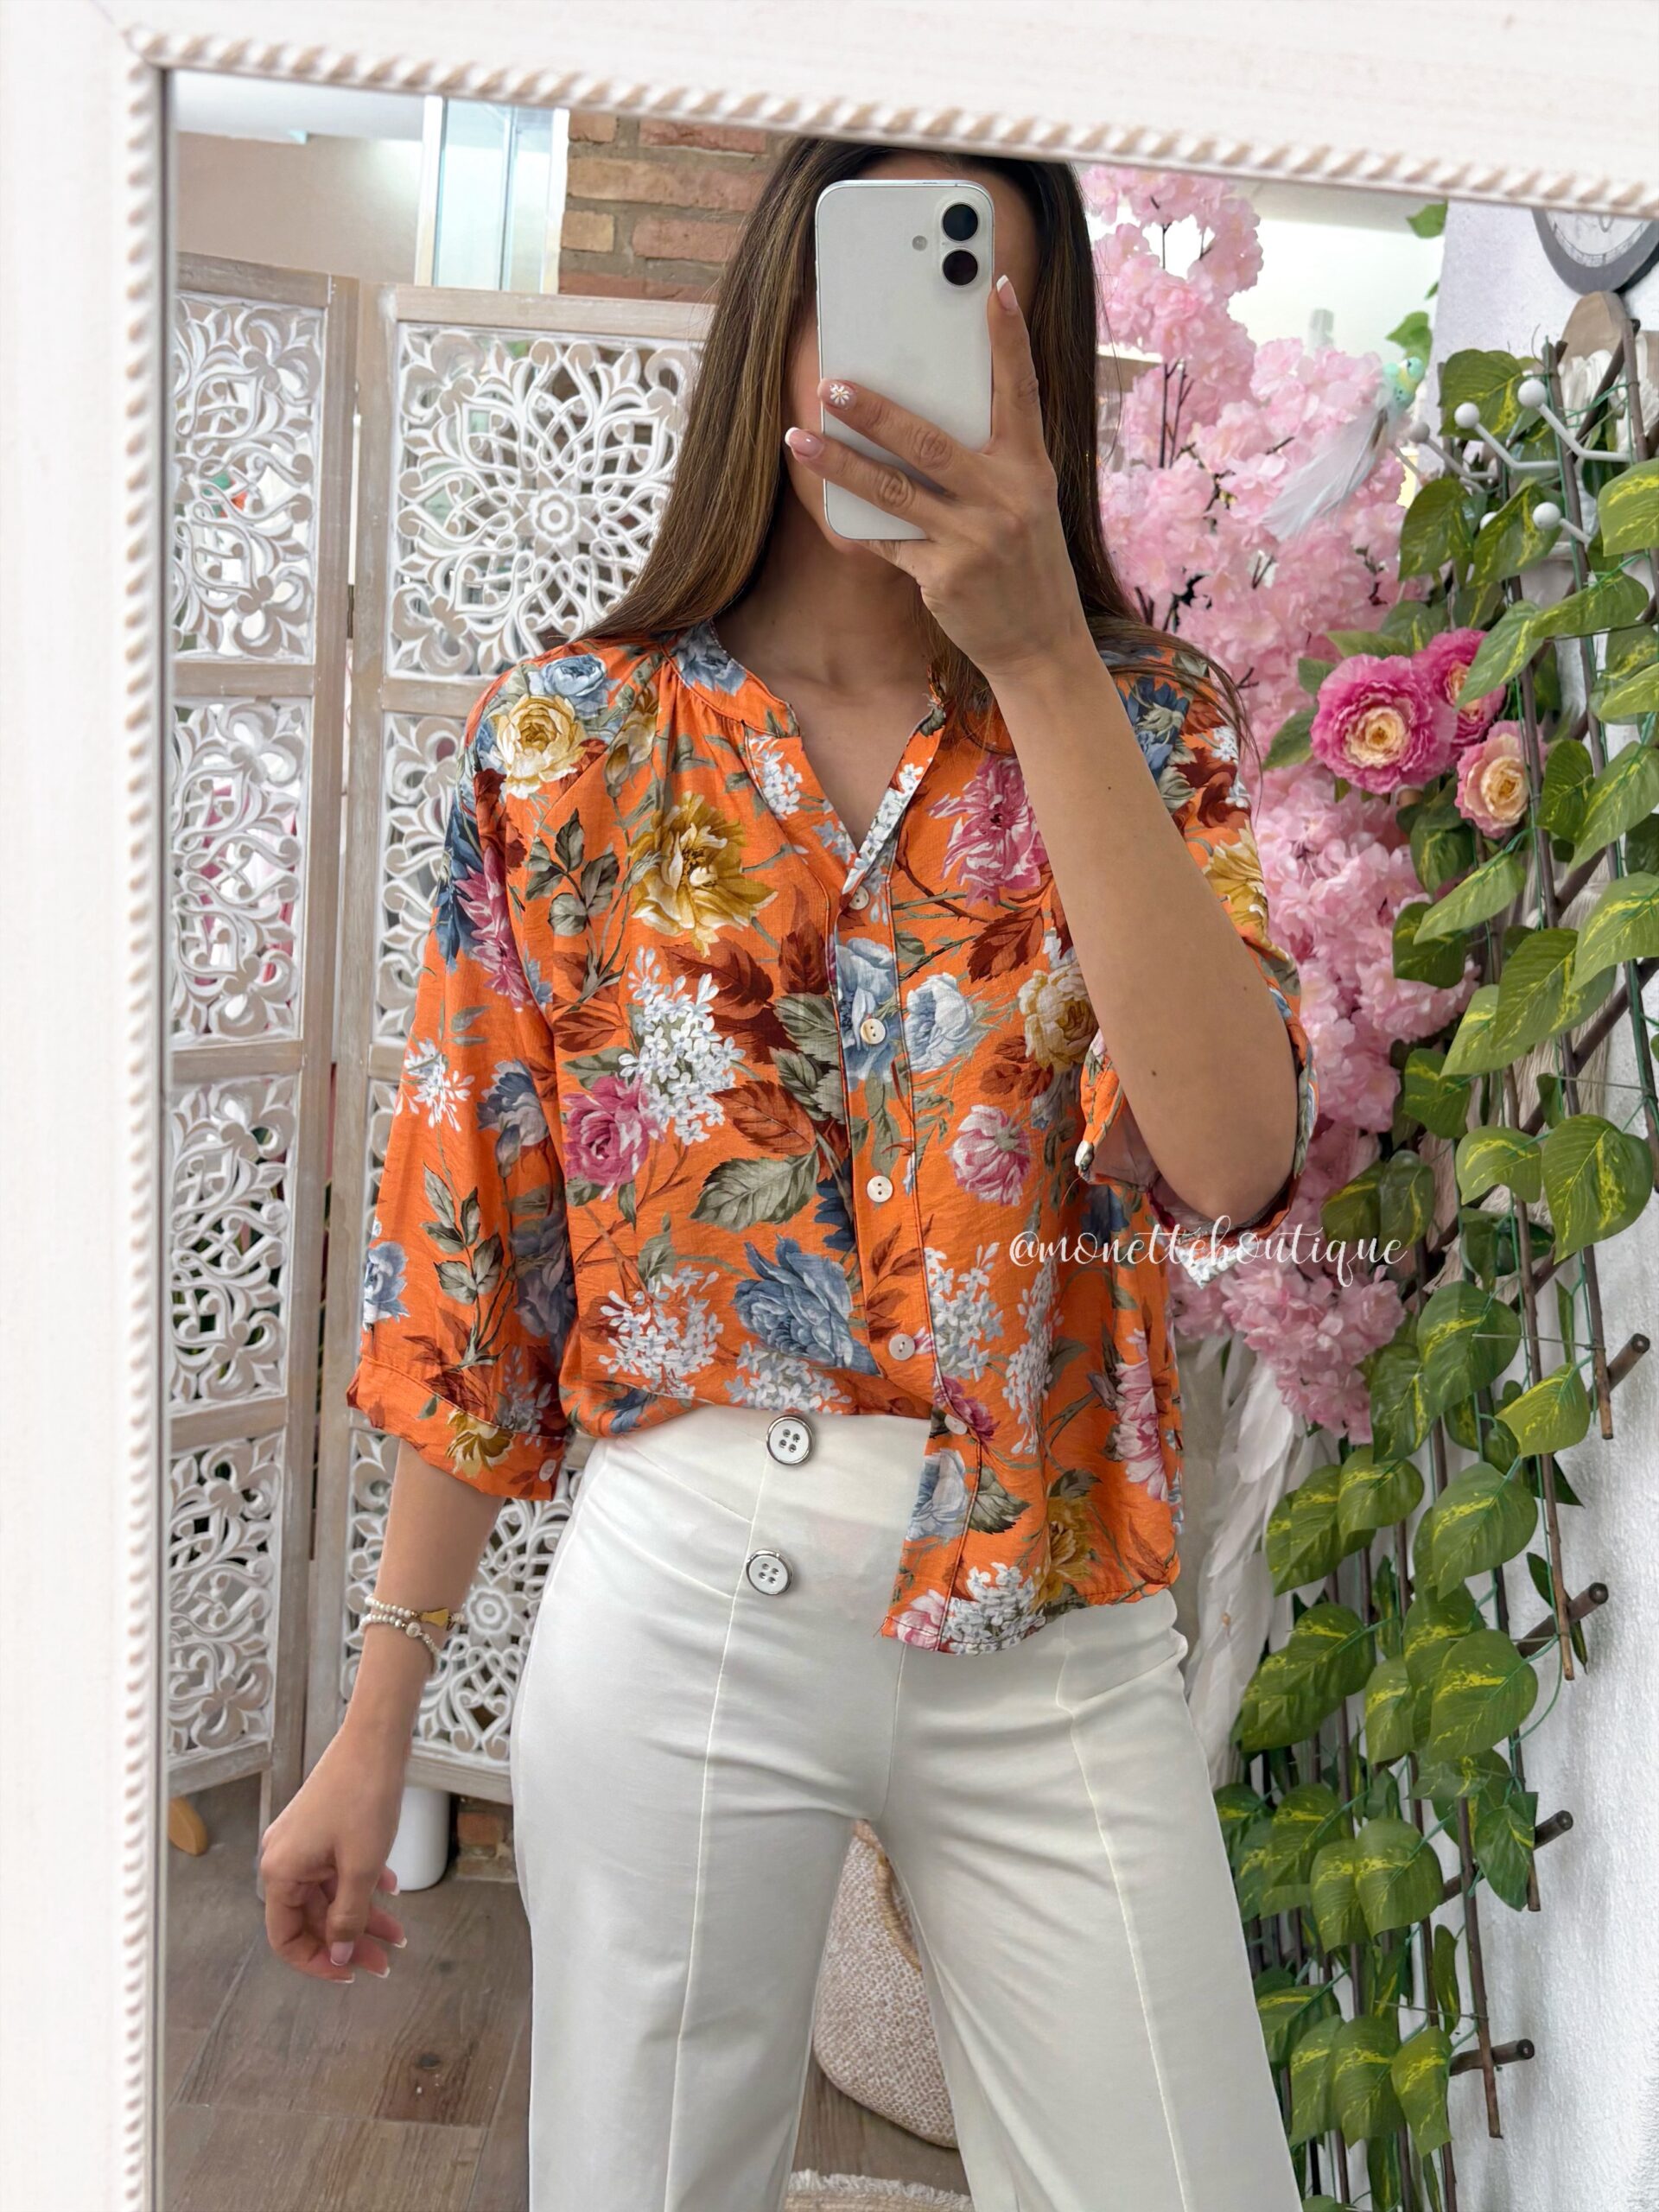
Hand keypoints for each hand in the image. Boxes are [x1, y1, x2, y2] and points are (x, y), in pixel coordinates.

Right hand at [258, 1725, 408, 1982]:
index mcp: (280, 1872)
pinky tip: (392, 1889)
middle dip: (350, 1941)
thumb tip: (340, 1956)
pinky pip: (337, 1870)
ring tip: (398, 1933)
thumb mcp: (361, 1868)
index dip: (317, 1962)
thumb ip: (348, 1918)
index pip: (286, 1938)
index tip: (351, 1973)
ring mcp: (302, 1843)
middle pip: (311, 1919)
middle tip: (385, 1959)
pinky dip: (362, 1884)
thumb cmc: (364, 1798)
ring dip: (362, 1915)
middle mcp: (283, 1859)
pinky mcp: (321, 1829)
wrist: (375, 1740)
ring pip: (329, 1896)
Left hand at [784, 273, 1093, 682]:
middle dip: (874, 410)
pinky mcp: (944, 577)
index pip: (1021, 391)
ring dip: (840, 463)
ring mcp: (974, 539)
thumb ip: (990, 462)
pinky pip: (888, 541)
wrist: (1041, 643)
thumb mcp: (1026, 504)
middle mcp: (1006, 498)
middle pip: (929, 440)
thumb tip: (923, 421)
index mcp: (1030, 469)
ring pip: (893, 490)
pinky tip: (826, 504)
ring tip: (800, 438)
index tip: (995, 288)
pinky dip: (857, 523)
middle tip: (831, 383)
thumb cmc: (1027, 564)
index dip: (1010, 339)